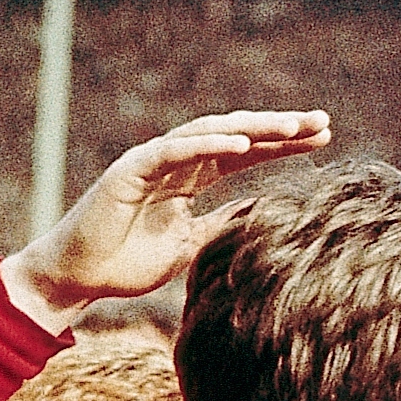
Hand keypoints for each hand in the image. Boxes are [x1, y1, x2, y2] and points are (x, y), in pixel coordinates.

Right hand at [5, 111, 332, 326]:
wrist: (77, 279)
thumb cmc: (127, 264)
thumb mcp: (192, 245)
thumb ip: (224, 224)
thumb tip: (265, 212)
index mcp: (189, 178)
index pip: (244, 153)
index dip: (282, 146)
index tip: (323, 140)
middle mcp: (175, 162)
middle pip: (236, 136)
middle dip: (279, 129)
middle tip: (323, 121)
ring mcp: (152, 161)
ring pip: (210, 134)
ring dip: (253, 129)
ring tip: (293, 128)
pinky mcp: (130, 170)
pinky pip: (174, 151)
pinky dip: (207, 144)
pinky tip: (242, 143)